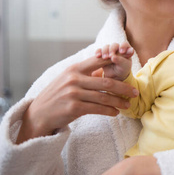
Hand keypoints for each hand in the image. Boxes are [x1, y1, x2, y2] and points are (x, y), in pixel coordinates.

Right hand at [16, 55, 137, 143]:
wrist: (38, 114)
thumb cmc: (57, 95)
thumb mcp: (68, 78)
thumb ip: (85, 72)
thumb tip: (105, 65)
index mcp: (75, 69)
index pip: (100, 61)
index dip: (117, 60)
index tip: (130, 61)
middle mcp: (74, 79)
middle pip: (107, 82)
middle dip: (124, 87)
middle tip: (135, 92)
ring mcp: (73, 93)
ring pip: (104, 97)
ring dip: (119, 102)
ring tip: (128, 104)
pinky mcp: (73, 108)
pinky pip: (97, 109)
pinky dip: (109, 111)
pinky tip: (115, 112)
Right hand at [95, 42, 133, 80]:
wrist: (115, 75)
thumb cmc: (122, 69)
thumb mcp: (124, 66)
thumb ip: (120, 60)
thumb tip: (113, 57)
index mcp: (126, 50)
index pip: (125, 44)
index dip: (123, 46)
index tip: (121, 52)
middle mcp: (118, 49)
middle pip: (114, 45)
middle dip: (112, 49)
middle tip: (110, 56)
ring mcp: (110, 51)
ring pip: (106, 47)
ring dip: (105, 51)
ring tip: (105, 58)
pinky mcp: (103, 54)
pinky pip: (99, 50)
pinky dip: (98, 52)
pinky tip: (98, 56)